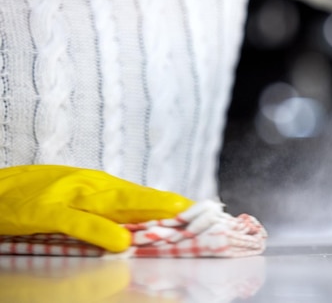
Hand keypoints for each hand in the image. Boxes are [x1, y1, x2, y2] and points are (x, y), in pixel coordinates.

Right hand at [0, 165, 193, 251]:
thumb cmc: (36, 196)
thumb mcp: (77, 200)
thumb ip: (106, 212)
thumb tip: (138, 226)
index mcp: (99, 186)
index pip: (142, 194)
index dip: (171, 203)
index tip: (200, 211)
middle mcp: (91, 186)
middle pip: (136, 195)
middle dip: (169, 203)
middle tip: (200, 211)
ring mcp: (69, 196)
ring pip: (115, 203)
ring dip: (148, 208)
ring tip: (176, 213)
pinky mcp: (45, 211)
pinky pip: (77, 222)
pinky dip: (100, 232)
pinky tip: (120, 242)